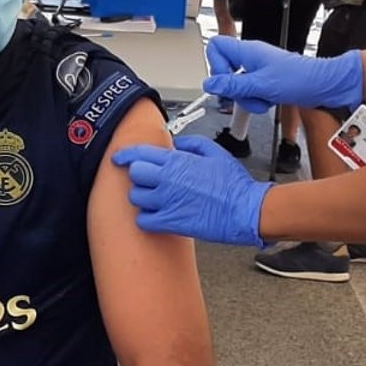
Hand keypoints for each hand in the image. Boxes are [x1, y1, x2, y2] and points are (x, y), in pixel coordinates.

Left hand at [113, 134, 269, 244]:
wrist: (246, 210)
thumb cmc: (234, 184)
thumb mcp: (215, 152)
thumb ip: (192, 143)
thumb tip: (178, 143)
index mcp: (177, 161)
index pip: (139, 154)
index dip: (125, 155)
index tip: (119, 158)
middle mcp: (167, 180)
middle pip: (134, 174)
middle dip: (138, 175)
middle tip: (147, 178)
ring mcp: (167, 202)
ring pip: (136, 198)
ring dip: (142, 197)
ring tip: (155, 198)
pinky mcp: (171, 222)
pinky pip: (143, 220)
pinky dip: (146, 218)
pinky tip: (156, 215)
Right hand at [204, 36, 364, 113]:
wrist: (323, 85)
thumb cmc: (299, 79)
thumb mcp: (261, 85)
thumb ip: (233, 85)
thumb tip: (210, 84)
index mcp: (247, 51)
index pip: (216, 47)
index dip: (215, 65)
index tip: (224, 82)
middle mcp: (251, 57)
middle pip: (225, 71)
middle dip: (234, 89)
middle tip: (247, 94)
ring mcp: (258, 69)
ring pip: (238, 85)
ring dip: (248, 98)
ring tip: (263, 99)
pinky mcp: (266, 80)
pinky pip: (251, 91)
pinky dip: (257, 100)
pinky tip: (269, 100)